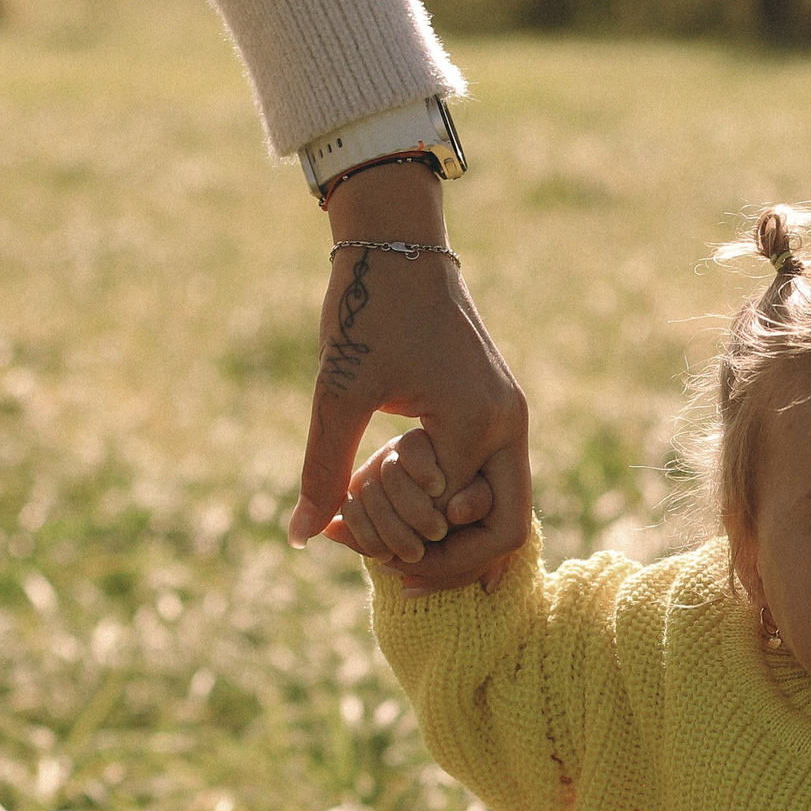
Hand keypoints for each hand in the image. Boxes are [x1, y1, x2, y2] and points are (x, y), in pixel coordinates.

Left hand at [287, 161, 530, 585]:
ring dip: (446, 535)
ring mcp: (510, 419)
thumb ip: (324, 469)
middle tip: (387, 568)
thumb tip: (301, 537)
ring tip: (383, 532)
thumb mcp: (339, 391)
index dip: (396, 536)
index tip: (342, 530)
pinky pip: (487, 483)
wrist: (399, 243)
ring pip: (499, 513)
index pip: (448, 520)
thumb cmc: (368, 307)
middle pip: (504, 535)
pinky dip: (447, 505)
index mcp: (477, 422)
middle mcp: (508, 425)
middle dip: (446, 562)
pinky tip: (394, 500)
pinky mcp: (498, 413)